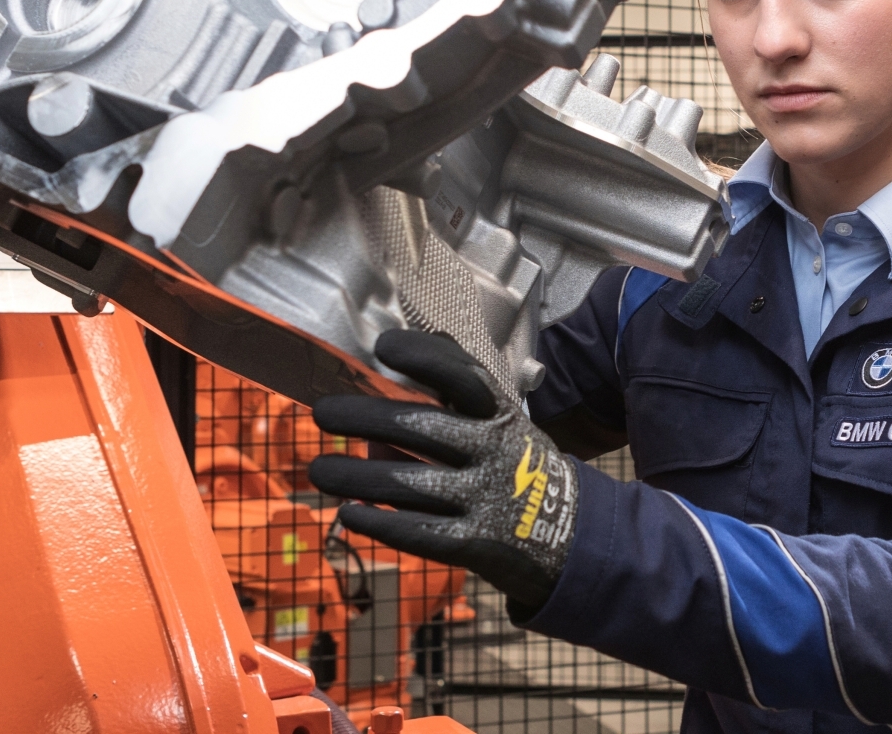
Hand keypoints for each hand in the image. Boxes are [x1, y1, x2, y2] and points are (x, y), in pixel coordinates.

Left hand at [307, 330, 577, 610]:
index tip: (384, 346)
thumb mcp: (503, 422)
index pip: (464, 376)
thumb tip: (416, 349)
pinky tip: (349, 515)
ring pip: (411, 485)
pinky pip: (421, 533)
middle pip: (423, 428)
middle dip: (367, 418)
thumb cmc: (519, 467)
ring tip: (318, 470)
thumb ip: (459, 390)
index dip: (425, 358)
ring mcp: (487, 500)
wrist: (573, 535)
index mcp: (500, 415)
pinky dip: (381, 524)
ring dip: (356, 477)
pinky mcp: (477, 545)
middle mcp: (494, 452)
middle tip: (323, 412)